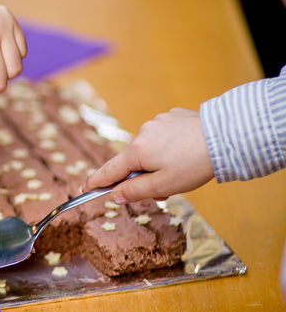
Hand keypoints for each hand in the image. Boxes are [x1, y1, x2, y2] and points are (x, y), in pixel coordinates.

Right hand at [83, 108, 213, 203]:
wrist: (226, 137)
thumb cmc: (194, 164)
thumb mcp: (163, 185)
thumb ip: (135, 191)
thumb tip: (115, 195)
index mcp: (137, 151)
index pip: (110, 171)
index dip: (97, 182)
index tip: (85, 189)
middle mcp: (143, 132)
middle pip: (132, 161)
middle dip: (143, 176)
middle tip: (164, 188)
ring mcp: (158, 122)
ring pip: (149, 149)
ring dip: (157, 162)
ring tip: (182, 169)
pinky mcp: (173, 117)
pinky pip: (163, 136)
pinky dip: (168, 147)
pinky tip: (185, 151)